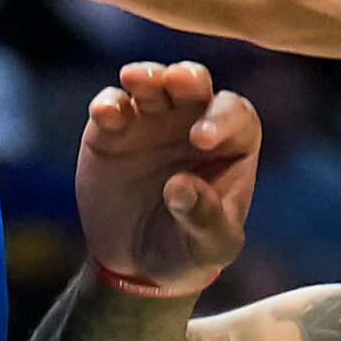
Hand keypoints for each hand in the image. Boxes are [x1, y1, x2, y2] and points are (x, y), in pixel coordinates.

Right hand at [77, 61, 260, 299]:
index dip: (222, 119)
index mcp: (230, 143)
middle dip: (187, 77)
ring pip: (153, 83)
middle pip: (195, 84)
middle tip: (178, 80)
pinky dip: (108, 102)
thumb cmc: (188, 251)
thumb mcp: (208, 247)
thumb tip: (181, 186)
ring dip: (147, 76)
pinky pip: (112, 105)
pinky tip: (105, 113)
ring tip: (136, 80)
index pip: (235, 116)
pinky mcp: (112, 129)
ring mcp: (152, 120)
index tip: (202, 138)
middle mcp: (193, 120)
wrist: (137, 265)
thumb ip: (204, 218)